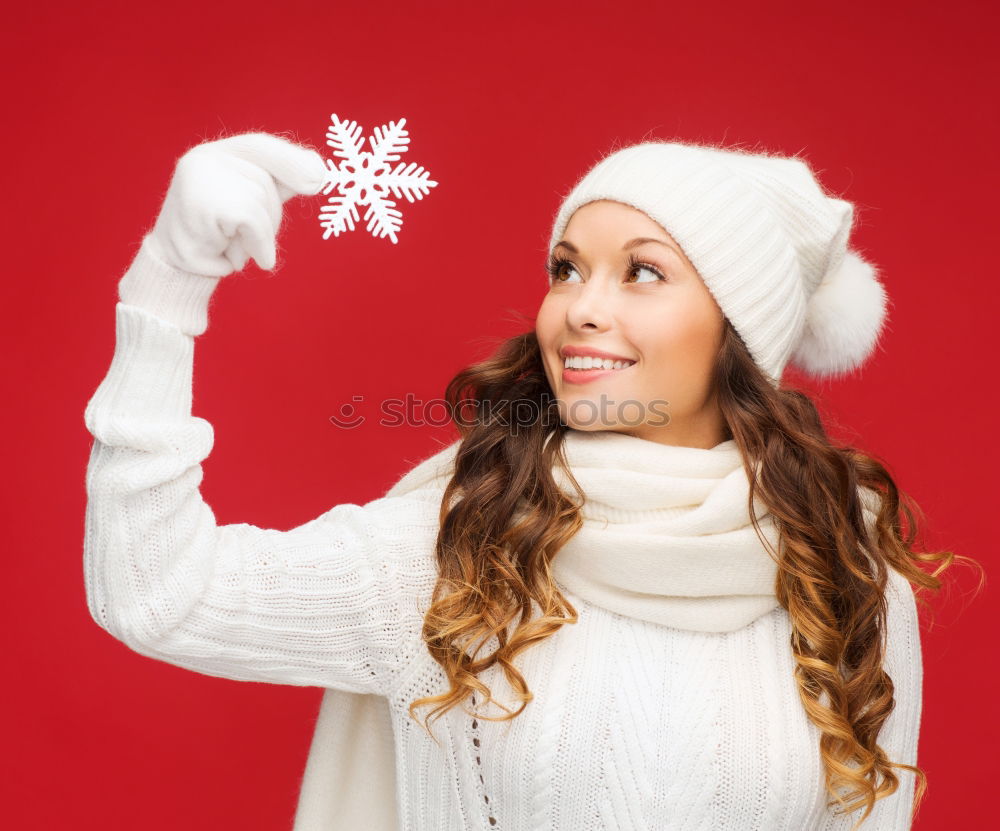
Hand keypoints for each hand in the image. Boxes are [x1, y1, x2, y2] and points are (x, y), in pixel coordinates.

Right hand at [148, 132, 326, 277]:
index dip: (290, 160)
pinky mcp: (202, 200)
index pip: (259, 146)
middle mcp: (204, 158)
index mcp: (217, 154)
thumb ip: (280, 184)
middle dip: (269, 215)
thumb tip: (319, 172)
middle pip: (265, 180)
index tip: (320, 177)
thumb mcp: (254, 204)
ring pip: (259, 201)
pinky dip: (256, 243)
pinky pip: (252, 220)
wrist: (178, 271)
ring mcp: (199, 176)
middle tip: (248, 237)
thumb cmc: (220, 239)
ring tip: (231, 244)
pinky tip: (236, 256)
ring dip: (258, 235)